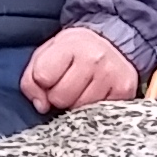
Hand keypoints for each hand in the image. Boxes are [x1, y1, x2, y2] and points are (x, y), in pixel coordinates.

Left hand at [23, 27, 140, 112]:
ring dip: (76, 104)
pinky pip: (98, 113)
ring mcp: (111, 75)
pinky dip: (92, 109)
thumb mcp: (47, 54)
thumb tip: (41, 106)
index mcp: (71, 44)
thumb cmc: (74, 52)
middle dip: (58, 96)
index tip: (52, 75)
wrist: (112, 44)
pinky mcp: (124, 91)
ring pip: (79, 109)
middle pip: (60, 97)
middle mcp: (94, 58)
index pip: (43, 76)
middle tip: (67, 84)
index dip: (42, 81)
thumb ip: (32, 79)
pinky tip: (95, 94)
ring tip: (82, 88)